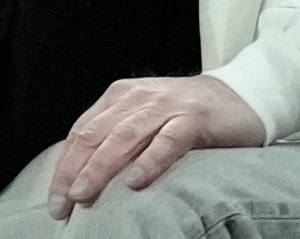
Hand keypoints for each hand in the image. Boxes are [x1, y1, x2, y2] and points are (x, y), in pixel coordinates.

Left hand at [46, 74, 263, 218]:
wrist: (242, 95)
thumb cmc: (189, 116)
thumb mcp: (146, 120)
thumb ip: (117, 139)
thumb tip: (80, 182)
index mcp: (122, 95)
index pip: (81, 132)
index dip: (64, 168)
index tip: (56, 202)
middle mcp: (141, 95)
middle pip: (96, 134)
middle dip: (73, 171)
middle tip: (64, 205)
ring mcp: (169, 104)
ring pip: (124, 136)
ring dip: (100, 167)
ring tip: (85, 195)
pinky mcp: (196, 117)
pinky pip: (168, 139)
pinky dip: (149, 161)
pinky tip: (135, 181)